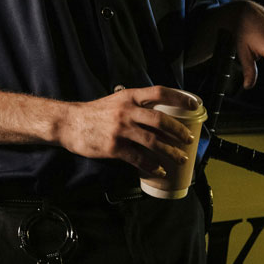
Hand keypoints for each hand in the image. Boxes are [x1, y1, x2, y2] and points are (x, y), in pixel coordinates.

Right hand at [59, 86, 197, 176]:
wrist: (68, 123)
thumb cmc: (93, 113)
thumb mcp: (115, 102)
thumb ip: (134, 105)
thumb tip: (157, 116)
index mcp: (129, 97)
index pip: (159, 92)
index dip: (179, 98)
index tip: (195, 105)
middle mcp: (126, 111)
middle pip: (161, 120)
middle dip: (179, 131)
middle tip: (188, 139)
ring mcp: (120, 130)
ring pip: (153, 142)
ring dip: (170, 152)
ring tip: (180, 158)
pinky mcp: (114, 147)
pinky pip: (138, 158)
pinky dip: (152, 165)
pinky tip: (159, 170)